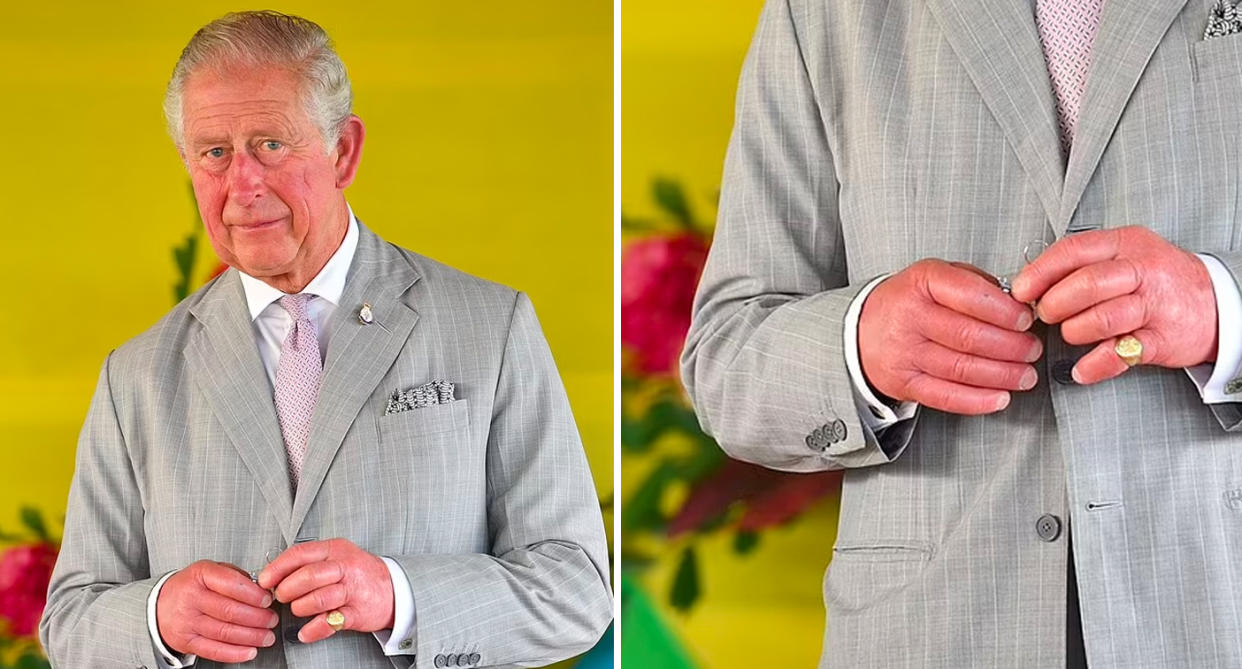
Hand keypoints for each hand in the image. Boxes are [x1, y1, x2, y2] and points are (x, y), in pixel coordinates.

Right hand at [155, 560, 277, 662]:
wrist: (160, 605)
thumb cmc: (192, 587)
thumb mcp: (211, 570)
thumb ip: (235, 576)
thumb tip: (261, 588)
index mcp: (200, 575)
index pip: (229, 583)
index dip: (252, 594)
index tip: (267, 600)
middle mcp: (191, 598)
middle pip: (229, 610)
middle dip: (257, 617)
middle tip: (271, 619)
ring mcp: (187, 622)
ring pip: (224, 632)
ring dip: (251, 636)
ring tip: (267, 636)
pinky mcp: (186, 641)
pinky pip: (213, 650)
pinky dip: (234, 653)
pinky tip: (249, 651)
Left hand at [257, 538, 394, 642]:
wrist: (393, 589)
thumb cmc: (358, 573)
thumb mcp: (337, 556)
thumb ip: (309, 562)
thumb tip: (274, 575)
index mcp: (335, 549)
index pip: (300, 553)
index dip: (278, 568)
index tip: (265, 580)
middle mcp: (345, 567)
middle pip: (308, 576)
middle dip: (287, 589)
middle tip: (282, 596)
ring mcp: (352, 590)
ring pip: (318, 599)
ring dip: (300, 608)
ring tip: (298, 610)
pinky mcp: (357, 612)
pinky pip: (329, 623)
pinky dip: (312, 630)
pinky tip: (306, 631)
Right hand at [859, 258, 1041, 414]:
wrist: (861, 329)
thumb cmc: (908, 302)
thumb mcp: (936, 276)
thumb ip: (975, 284)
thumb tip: (1017, 304)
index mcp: (921, 283)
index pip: (968, 295)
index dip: (1003, 311)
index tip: (1026, 319)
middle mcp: (909, 317)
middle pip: (969, 336)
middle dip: (1010, 346)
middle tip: (1031, 349)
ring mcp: (904, 352)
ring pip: (961, 368)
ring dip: (1002, 375)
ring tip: (1024, 374)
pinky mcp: (904, 382)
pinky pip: (945, 396)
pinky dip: (977, 400)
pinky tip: (1000, 397)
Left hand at [1010, 226, 1217, 384]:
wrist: (1216, 303)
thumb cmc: (1158, 280)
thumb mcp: (1125, 255)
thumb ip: (1082, 265)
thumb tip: (1032, 283)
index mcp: (1125, 244)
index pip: (1073, 251)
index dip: (1040, 272)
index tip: (1021, 290)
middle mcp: (1142, 270)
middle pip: (1087, 284)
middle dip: (1055, 304)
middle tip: (1046, 314)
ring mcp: (1154, 305)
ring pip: (1102, 318)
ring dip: (1074, 331)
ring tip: (1071, 334)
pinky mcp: (1162, 339)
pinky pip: (1119, 354)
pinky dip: (1094, 365)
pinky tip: (1082, 368)